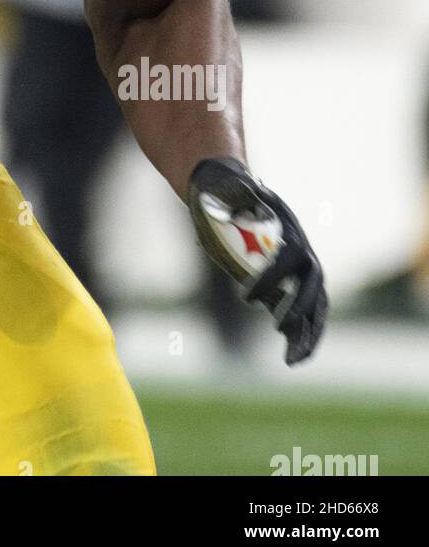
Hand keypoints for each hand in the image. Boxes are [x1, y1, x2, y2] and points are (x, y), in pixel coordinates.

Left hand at [187, 157, 327, 365]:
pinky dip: (300, 337)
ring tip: (293, 362)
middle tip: (281, 328)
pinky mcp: (292, 288)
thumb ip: (237, 189)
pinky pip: (303, 315)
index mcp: (288, 229)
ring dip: (309, 334)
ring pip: (316, 307)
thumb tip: (241, 184)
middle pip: (312, 284)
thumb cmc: (230, 194)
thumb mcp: (231, 188)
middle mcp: (302, 252)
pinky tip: (292, 358)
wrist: (236, 196)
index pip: (285, 257)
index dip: (270, 277)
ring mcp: (301, 273)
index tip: (244, 298)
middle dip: (301, 308)